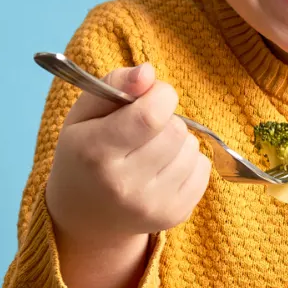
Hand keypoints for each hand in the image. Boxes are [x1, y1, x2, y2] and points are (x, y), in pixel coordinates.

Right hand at [44, 62, 211, 287]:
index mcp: (95, 152)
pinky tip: (163, 169)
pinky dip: (189, 162)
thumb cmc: (84, 154)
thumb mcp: (84, 113)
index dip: (160, 96)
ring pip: (193, 149)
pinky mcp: (174, 216)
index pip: (151, 115)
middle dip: (166, 120)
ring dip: (178, 142)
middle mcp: (123, 185)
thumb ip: (114, 83)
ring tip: (152, 151)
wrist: (84, 215)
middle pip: (176, 131)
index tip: (149, 96)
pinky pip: (204, 170)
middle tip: (144, 130)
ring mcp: (151, 205)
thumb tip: (149, 72)